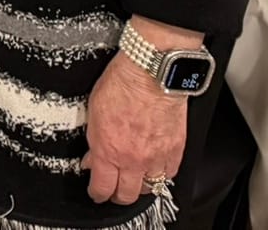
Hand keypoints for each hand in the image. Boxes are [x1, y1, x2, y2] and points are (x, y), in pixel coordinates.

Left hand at [81, 17, 195, 205]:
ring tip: (135, 181)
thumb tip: (92, 158)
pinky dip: (162, 175)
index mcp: (108, 151)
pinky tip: (156, 169)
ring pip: (149, 189)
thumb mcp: (93, 111)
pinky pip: (169, 175)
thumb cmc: (122, 83)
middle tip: (114, 189)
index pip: (102, 188)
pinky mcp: (175, 150)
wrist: (151, 71)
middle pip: (126, 196)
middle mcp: (132, 160)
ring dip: (140, 187)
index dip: (97, 194)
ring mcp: (155, 157)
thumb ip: (94, 140)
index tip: (96, 192)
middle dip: (117, 195)